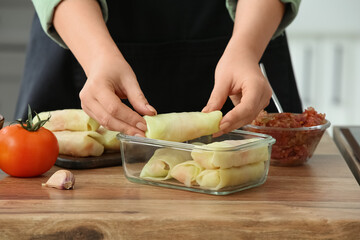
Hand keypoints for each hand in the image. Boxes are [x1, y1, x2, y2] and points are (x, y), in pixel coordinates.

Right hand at [53, 0, 155, 135]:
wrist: (100, 64)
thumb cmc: (115, 68)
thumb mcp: (129, 79)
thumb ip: (138, 97)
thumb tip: (151, 113)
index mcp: (97, 86)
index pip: (114, 108)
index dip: (130, 118)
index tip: (144, 125)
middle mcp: (88, 97)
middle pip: (108, 119)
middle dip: (127, 128)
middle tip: (142, 134)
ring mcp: (85, 105)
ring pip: (105, 123)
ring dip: (123, 129)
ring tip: (138, 133)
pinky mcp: (88, 110)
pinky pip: (103, 122)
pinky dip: (117, 126)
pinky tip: (129, 128)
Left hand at [202, 42, 271, 135]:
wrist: (243, 55)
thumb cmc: (234, 62)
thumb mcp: (222, 79)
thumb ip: (216, 99)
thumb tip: (207, 115)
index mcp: (256, 85)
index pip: (247, 107)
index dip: (234, 118)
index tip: (220, 125)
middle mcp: (263, 94)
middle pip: (248, 115)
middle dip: (231, 125)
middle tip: (215, 132)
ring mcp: (263, 99)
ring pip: (248, 118)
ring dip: (233, 124)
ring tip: (217, 129)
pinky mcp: (258, 102)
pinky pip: (248, 115)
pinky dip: (236, 120)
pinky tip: (224, 123)